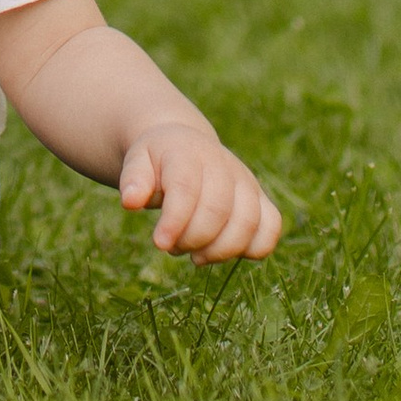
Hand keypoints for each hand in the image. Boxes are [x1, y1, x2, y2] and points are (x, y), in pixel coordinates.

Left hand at [118, 119, 281, 261]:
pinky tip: (222, 250)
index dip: (175, 221)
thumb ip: (133, 178)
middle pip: (218, 210)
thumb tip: (130, 201)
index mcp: (189, 152)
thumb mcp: (137, 160)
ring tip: (195, 255)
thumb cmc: (157, 160)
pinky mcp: (260, 199)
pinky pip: (271, 227)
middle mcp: (223, 164)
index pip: (187, 188)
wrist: (184, 145)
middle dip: (192, 239)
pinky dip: (253, 248)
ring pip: (248, 222)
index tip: (160, 243)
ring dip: (220, 250)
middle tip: (171, 246)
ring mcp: (245, 182)